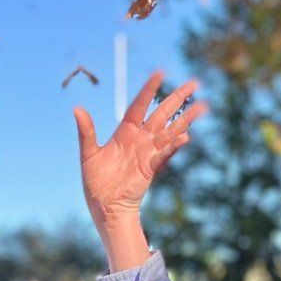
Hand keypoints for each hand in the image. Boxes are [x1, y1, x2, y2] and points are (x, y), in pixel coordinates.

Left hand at [74, 72, 205, 267]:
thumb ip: (86, 132)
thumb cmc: (96, 182)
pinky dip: (174, 145)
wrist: (105, 207)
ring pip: (171, 131)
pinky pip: (164, 154)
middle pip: (162, 113)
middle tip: (194, 83)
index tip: (161, 73)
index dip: (149, 89)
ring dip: (186, 119)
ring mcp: (148, 152)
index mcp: (125, 131)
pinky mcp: (151, 168)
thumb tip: (77, 109)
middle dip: (178, 98)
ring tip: (203, 106)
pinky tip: (186, 136)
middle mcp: (140, 139)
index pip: (140, 105)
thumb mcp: (88, 154)